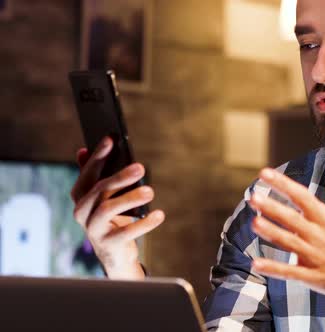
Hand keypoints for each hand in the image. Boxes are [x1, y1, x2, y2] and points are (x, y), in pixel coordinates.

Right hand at [70, 137, 164, 278]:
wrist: (115, 254)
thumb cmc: (112, 218)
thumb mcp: (105, 197)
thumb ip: (96, 175)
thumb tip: (82, 150)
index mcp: (81, 197)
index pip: (87, 173)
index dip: (97, 156)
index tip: (111, 139)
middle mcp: (82, 212)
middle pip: (99, 190)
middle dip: (120, 177)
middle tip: (141, 167)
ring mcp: (93, 230)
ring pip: (108, 209)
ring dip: (131, 198)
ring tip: (150, 191)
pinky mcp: (108, 245)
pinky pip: (126, 233)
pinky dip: (144, 223)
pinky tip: (159, 214)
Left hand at [248, 166, 324, 320]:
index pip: (302, 196)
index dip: (283, 184)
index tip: (265, 173)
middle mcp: (318, 235)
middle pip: (292, 218)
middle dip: (272, 208)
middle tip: (253, 197)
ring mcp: (314, 256)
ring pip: (288, 242)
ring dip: (271, 233)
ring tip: (254, 222)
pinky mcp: (311, 275)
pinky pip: (290, 272)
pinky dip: (273, 268)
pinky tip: (256, 264)